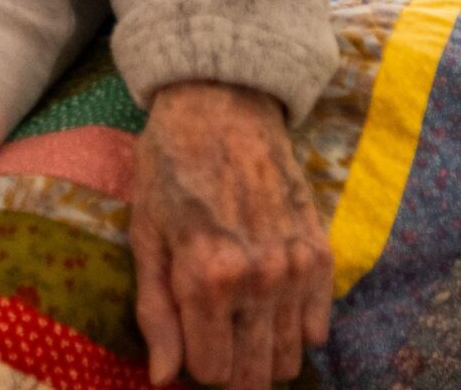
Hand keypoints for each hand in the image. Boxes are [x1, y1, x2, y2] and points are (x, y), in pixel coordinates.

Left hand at [132, 82, 330, 389]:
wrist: (221, 103)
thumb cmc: (170, 165)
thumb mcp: (145, 233)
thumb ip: (154, 311)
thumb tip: (162, 379)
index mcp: (207, 276)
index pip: (211, 372)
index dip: (194, 362)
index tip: (185, 334)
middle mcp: (259, 279)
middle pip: (254, 375)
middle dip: (229, 365)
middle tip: (211, 328)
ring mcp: (296, 268)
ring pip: (288, 359)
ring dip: (261, 350)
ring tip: (237, 312)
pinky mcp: (321, 253)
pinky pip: (318, 328)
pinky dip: (294, 327)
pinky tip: (269, 297)